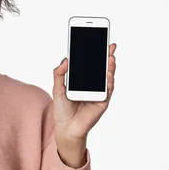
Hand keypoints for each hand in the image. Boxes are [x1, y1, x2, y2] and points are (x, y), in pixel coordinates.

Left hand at [52, 43, 116, 166]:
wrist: (65, 128)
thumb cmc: (62, 109)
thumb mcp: (57, 88)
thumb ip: (59, 74)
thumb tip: (65, 59)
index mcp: (82, 80)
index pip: (90, 64)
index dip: (95, 53)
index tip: (98, 41)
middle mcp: (92, 85)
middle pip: (102, 68)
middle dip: (107, 56)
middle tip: (111, 45)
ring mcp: (99, 93)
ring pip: (107, 77)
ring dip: (110, 67)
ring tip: (110, 57)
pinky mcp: (102, 102)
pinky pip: (108, 90)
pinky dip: (109, 82)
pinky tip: (108, 74)